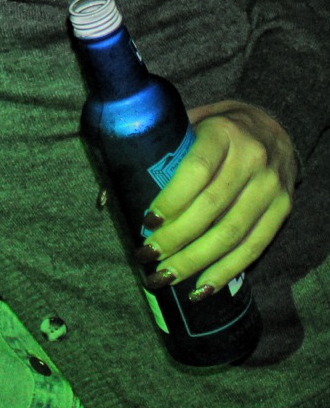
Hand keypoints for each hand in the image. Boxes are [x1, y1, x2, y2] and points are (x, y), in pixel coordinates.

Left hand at [136, 100, 296, 300]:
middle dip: (176, 238)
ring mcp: (271, 187)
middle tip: (148, 256)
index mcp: (224, 132)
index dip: (172, 199)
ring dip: (196, 261)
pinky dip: (227, 271)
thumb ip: (170, 144)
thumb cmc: (221, 127)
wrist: (275, 129)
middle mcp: (252, 160)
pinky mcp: (283, 210)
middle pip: (212, 208)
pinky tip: (203, 287)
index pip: (197, 170)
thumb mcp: (196, 120)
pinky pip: (255, 247)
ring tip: (167, 276)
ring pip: (232, 234)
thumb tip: (125, 177)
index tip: (147, 222)